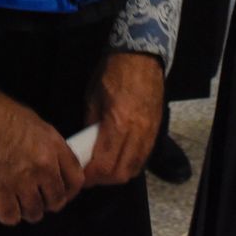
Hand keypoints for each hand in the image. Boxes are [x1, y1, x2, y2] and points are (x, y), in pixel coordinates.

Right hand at [0, 81, 83, 224]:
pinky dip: (7, 214)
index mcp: (54, 146)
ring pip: (35, 213)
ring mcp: (22, 182)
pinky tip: (3, 205)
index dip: (69, 190)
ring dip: (27, 210)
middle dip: (48, 202)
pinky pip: (11, 217)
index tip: (61, 191)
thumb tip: (52, 164)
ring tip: (18, 201)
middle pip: (56, 200)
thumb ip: (48, 146)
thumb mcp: (35, 123)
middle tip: (37, 197)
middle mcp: (43, 167)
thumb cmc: (0, 112)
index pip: (75, 180)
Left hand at [82, 52, 163, 185]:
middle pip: (121, 173)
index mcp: (118, 122)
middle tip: (89, 175)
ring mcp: (149, 133)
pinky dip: (130, 164)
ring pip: (134, 168)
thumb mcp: (92, 96)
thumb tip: (86, 145)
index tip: (79, 175)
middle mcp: (136, 132)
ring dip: (117, 174)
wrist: (141, 57)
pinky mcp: (156, 131)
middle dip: (102, 179)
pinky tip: (118, 159)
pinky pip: (143, 157)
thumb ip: (90, 123)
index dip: (90, 175)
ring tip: (102, 169)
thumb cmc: (112, 72)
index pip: (104, 164)